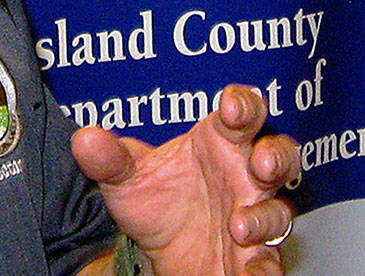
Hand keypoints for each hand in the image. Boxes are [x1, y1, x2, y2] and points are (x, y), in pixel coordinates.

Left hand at [72, 84, 298, 275]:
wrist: (158, 251)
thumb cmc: (156, 200)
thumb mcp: (126, 179)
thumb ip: (109, 159)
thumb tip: (85, 139)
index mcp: (219, 142)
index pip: (241, 113)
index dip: (243, 104)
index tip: (231, 107)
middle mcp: (244, 175)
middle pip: (279, 155)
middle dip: (276, 156)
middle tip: (260, 162)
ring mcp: (254, 214)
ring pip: (278, 209)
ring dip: (265, 216)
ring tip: (239, 225)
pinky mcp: (256, 255)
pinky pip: (269, 260)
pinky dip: (265, 267)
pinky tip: (252, 272)